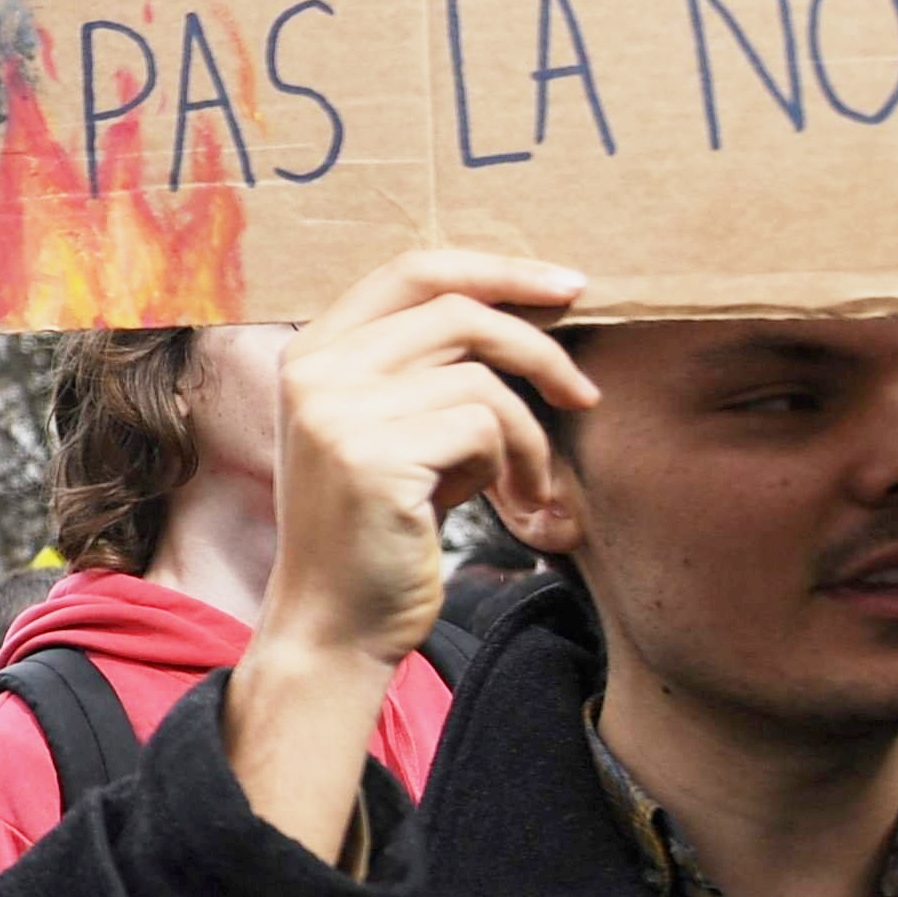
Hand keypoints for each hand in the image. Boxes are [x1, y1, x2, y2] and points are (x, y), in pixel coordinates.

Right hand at [224, 250, 592, 852]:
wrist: (335, 627)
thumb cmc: (380, 532)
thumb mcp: (390, 430)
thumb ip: (426, 368)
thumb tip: (530, 304)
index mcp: (314, 351)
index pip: (414, 269)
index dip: (498, 270)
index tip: (566, 290)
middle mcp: (316, 369)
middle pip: (457, 310)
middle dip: (538, 345)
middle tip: (583, 393)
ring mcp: (337, 409)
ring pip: (480, 376)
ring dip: (528, 433)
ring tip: (529, 484)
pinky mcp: (372, 454)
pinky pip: (483, 425)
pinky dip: (514, 464)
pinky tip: (505, 505)